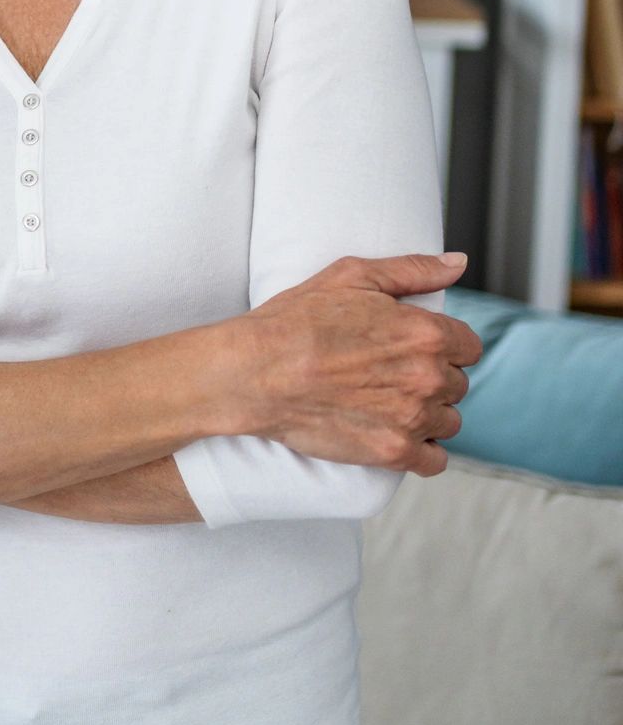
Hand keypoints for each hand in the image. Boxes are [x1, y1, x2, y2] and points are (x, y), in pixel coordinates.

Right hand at [238, 253, 480, 476]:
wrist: (255, 372)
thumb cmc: (296, 320)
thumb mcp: (352, 275)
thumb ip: (413, 270)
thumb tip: (458, 263)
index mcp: (425, 333)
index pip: (468, 347)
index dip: (443, 345)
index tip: (415, 348)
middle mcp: (428, 377)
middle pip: (457, 384)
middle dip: (431, 378)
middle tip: (390, 374)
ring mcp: (412, 418)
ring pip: (448, 422)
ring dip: (428, 414)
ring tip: (389, 404)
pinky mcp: (393, 452)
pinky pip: (434, 462)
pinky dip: (422, 452)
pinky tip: (398, 436)